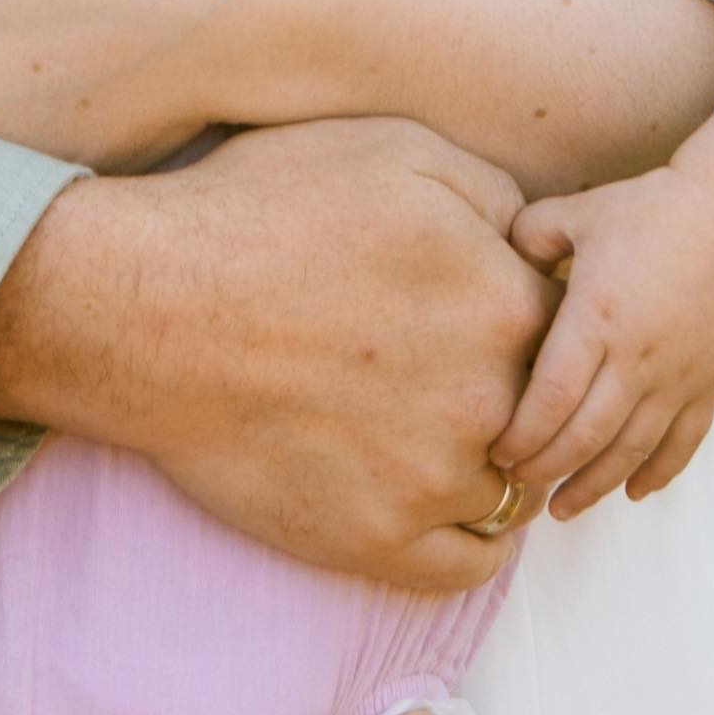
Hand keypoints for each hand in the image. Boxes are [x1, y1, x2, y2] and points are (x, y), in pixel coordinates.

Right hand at [0, 120, 555, 594]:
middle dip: (521, 394)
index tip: (491, 316)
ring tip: (439, 434)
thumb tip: (539, 239)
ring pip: (515, 491)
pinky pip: (469, 564)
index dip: (534, 317)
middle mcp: (486, 397)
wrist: (142, 309)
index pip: (571, 327)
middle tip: (464, 376)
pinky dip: (468, 539)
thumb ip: (494, 192)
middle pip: (550, 412)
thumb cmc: (259, 213)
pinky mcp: (378, 543)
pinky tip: (438, 500)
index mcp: (503, 300)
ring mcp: (433, 479)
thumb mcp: (391, 150)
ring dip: (494, 466)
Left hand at [497, 155, 713, 514]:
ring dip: (593, 486)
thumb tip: (499, 261)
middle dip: (545, 468)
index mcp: (595, 318)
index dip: (519, 436)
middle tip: (515, 484)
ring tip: (562, 508)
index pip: (549, 399)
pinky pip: (682, 444)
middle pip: (584, 437)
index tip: (495, 452)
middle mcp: (636, 359)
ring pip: (631, 452)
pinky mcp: (709, 383)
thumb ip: (529, 236)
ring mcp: (677, 377)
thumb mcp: (577, 212)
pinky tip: (633, 493)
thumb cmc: (654, 208)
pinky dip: (657, 475)